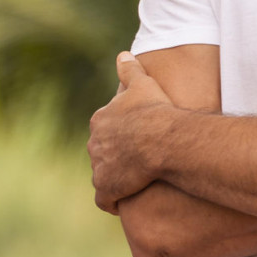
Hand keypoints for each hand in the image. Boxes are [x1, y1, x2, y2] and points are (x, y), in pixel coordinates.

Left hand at [89, 53, 175, 212]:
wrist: (161, 140)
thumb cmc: (155, 110)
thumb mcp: (142, 83)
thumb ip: (130, 69)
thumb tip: (123, 53)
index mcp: (100, 121)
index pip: (105, 130)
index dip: (120, 136)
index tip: (134, 141)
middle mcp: (94, 144)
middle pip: (102, 153)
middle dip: (115, 158)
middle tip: (136, 163)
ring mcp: (99, 168)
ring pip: (103, 176)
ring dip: (115, 180)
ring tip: (134, 184)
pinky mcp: (106, 189)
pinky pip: (105, 200)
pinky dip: (113, 201)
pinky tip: (124, 203)